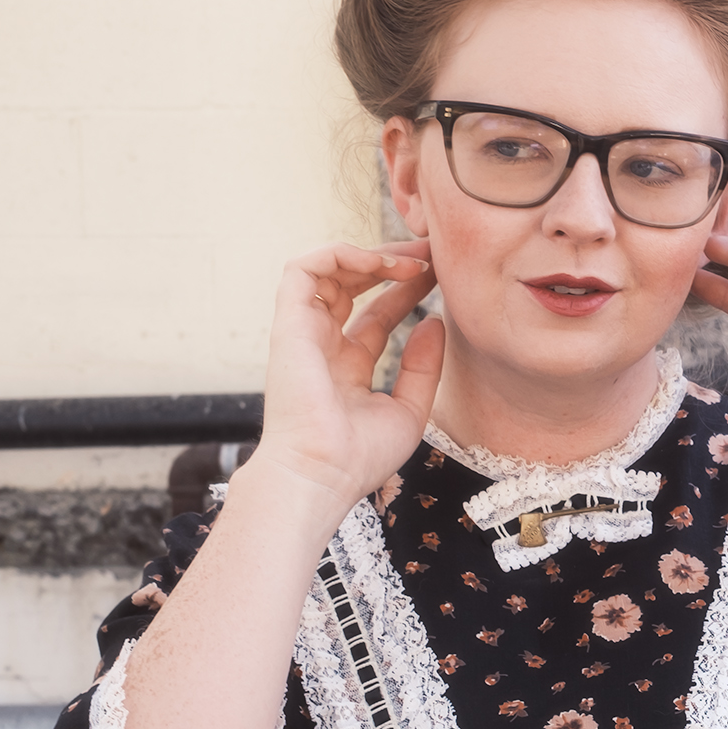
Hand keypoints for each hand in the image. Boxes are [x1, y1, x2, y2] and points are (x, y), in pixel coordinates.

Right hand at [251, 239, 443, 515]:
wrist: (321, 474)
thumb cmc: (359, 458)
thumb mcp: (409, 409)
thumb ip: (423, 366)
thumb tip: (433, 322)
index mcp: (346, 367)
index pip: (377, 315)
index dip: (406, 291)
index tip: (439, 277)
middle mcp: (322, 346)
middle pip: (353, 286)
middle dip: (391, 263)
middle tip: (430, 255)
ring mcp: (303, 333)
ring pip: (328, 270)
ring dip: (370, 255)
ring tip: (411, 260)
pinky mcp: (288, 323)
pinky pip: (303, 268)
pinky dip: (340, 255)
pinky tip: (379, 264)